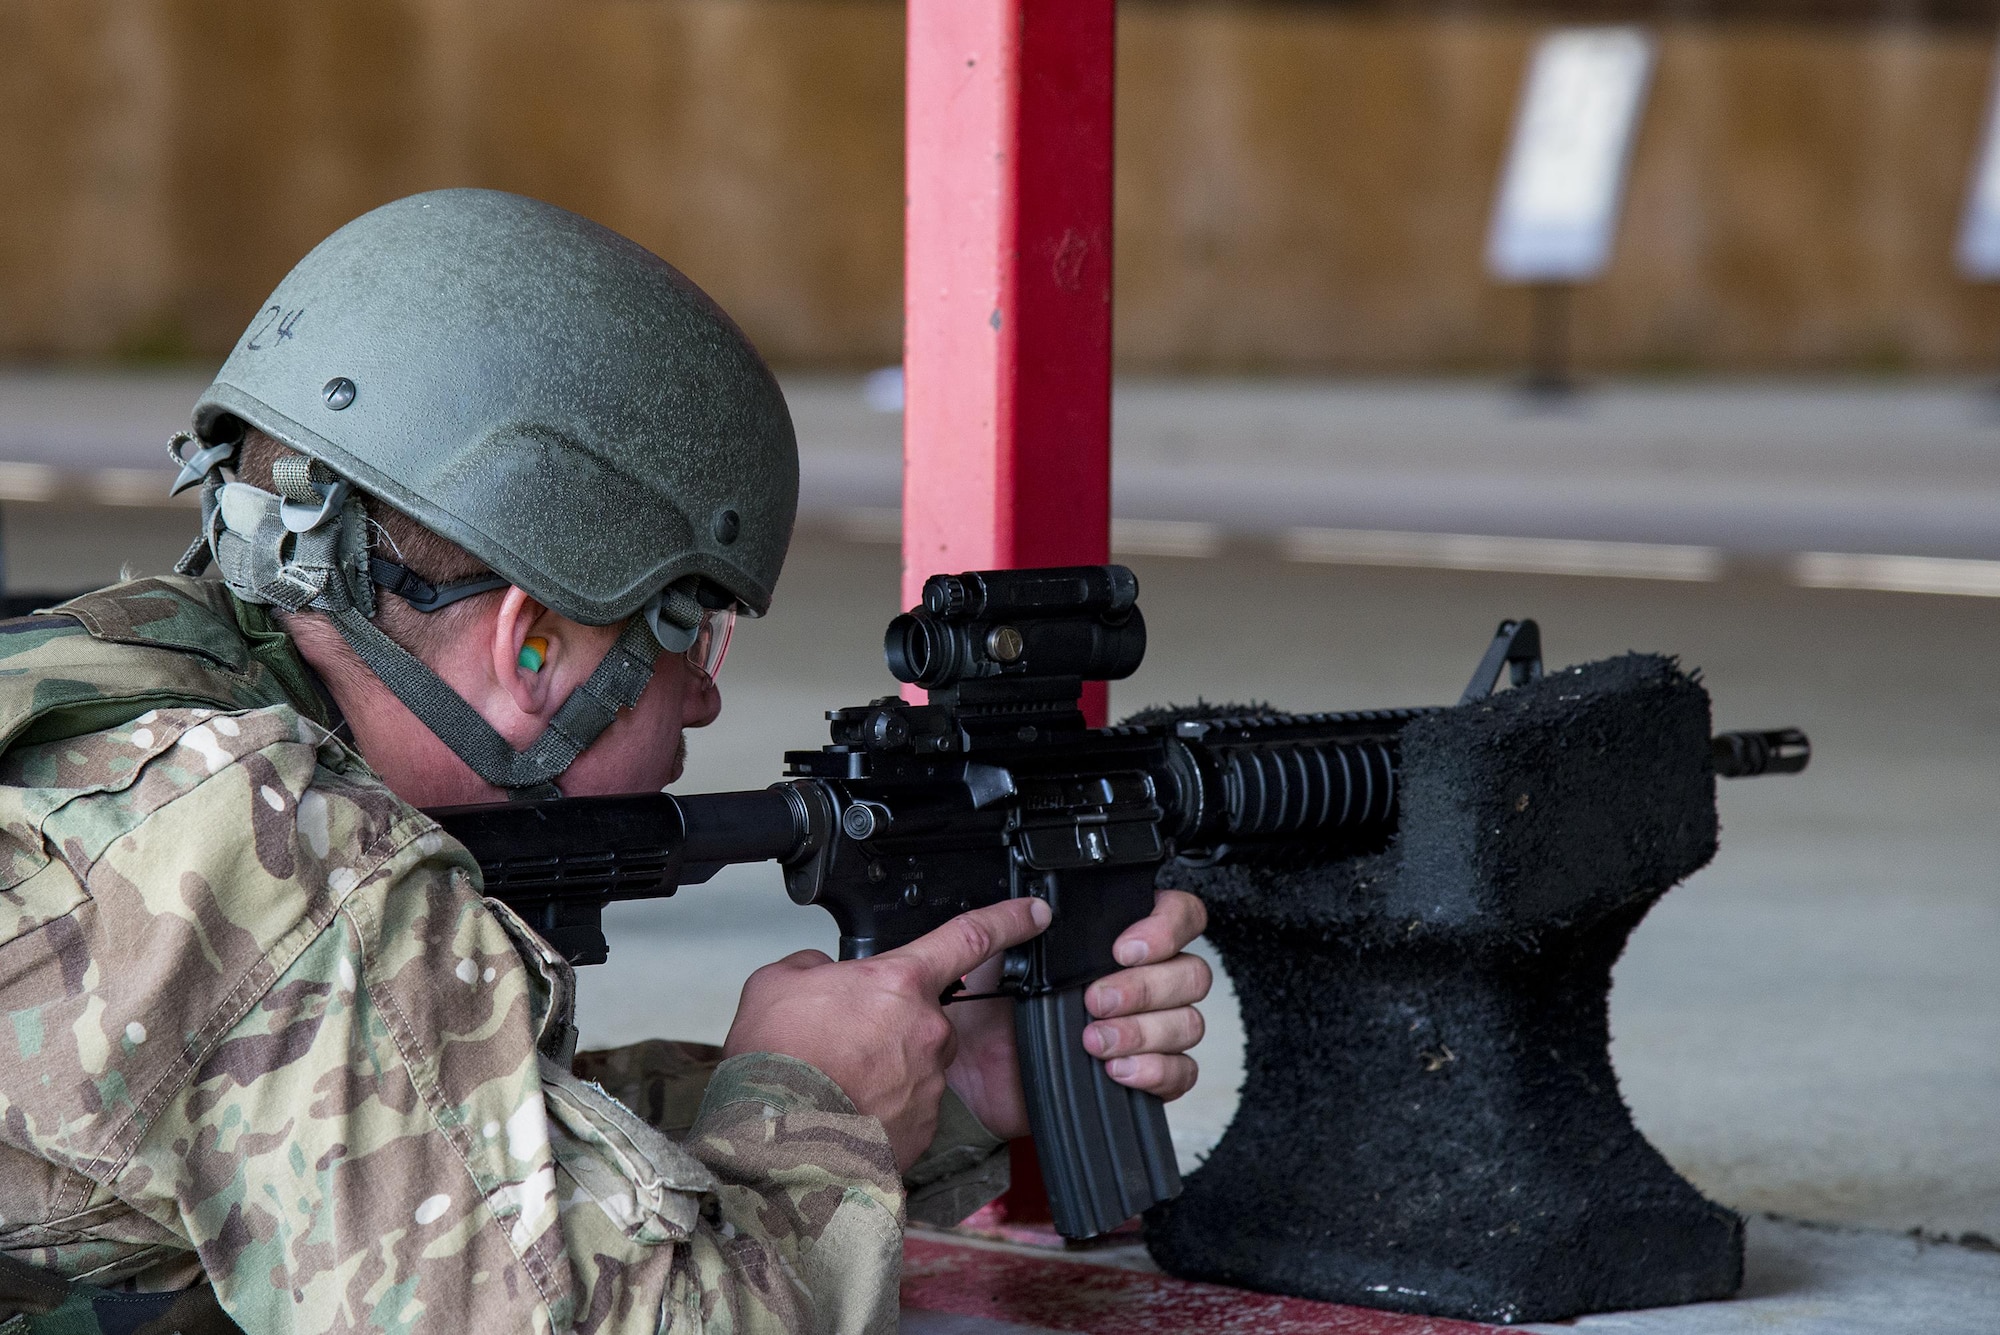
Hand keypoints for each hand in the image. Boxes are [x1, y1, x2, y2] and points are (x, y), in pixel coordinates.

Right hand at [721, 896, 1051, 1169]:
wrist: (773, 1140)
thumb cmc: (776, 1064)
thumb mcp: (777, 982)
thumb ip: (815, 967)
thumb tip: (825, 976)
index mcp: (899, 983)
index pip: (970, 938)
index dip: (1008, 920)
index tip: (1033, 914)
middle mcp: (927, 1031)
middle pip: (923, 1015)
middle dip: (890, 1024)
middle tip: (842, 1040)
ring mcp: (929, 1083)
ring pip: (915, 1063)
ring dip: (883, 1068)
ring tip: (834, 1081)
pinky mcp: (922, 1128)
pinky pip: (908, 1108)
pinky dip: (881, 1108)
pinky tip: (844, 1111)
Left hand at [944, 889, 1211, 1139]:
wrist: (972, 1078)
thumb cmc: (986, 1015)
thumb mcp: (990, 959)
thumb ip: (1010, 926)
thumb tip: (1037, 909)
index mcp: (1113, 941)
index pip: (1176, 915)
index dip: (1166, 927)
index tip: (1125, 949)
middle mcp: (1141, 980)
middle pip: (1190, 972)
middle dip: (1145, 987)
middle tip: (1095, 1000)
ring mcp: (1148, 1029)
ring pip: (1189, 1022)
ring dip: (1143, 1031)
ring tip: (1094, 1041)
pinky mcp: (1147, 1075)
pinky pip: (1182, 1072)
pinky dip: (1155, 1070)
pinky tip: (1116, 1069)